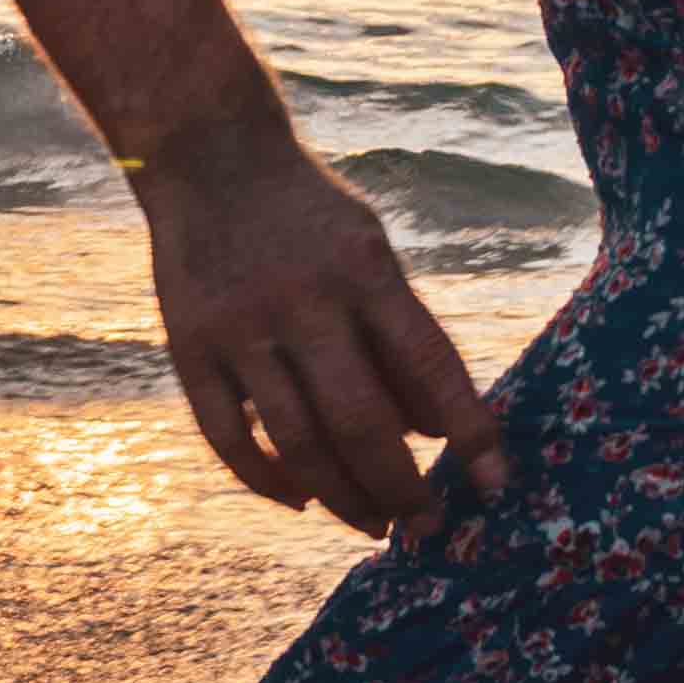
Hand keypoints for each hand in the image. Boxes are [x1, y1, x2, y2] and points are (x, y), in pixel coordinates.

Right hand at [133, 124, 500, 539]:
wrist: (209, 155)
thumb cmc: (310, 216)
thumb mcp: (370, 253)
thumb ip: (401, 338)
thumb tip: (433, 435)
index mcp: (363, 270)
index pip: (430, 366)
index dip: (468, 432)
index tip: (494, 485)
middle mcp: (303, 301)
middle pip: (362, 422)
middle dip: (402, 488)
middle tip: (425, 526)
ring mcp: (240, 327)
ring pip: (298, 443)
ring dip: (343, 497)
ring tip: (373, 523)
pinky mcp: (189, 347)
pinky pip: (230, 438)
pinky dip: (268, 480)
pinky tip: (302, 498)